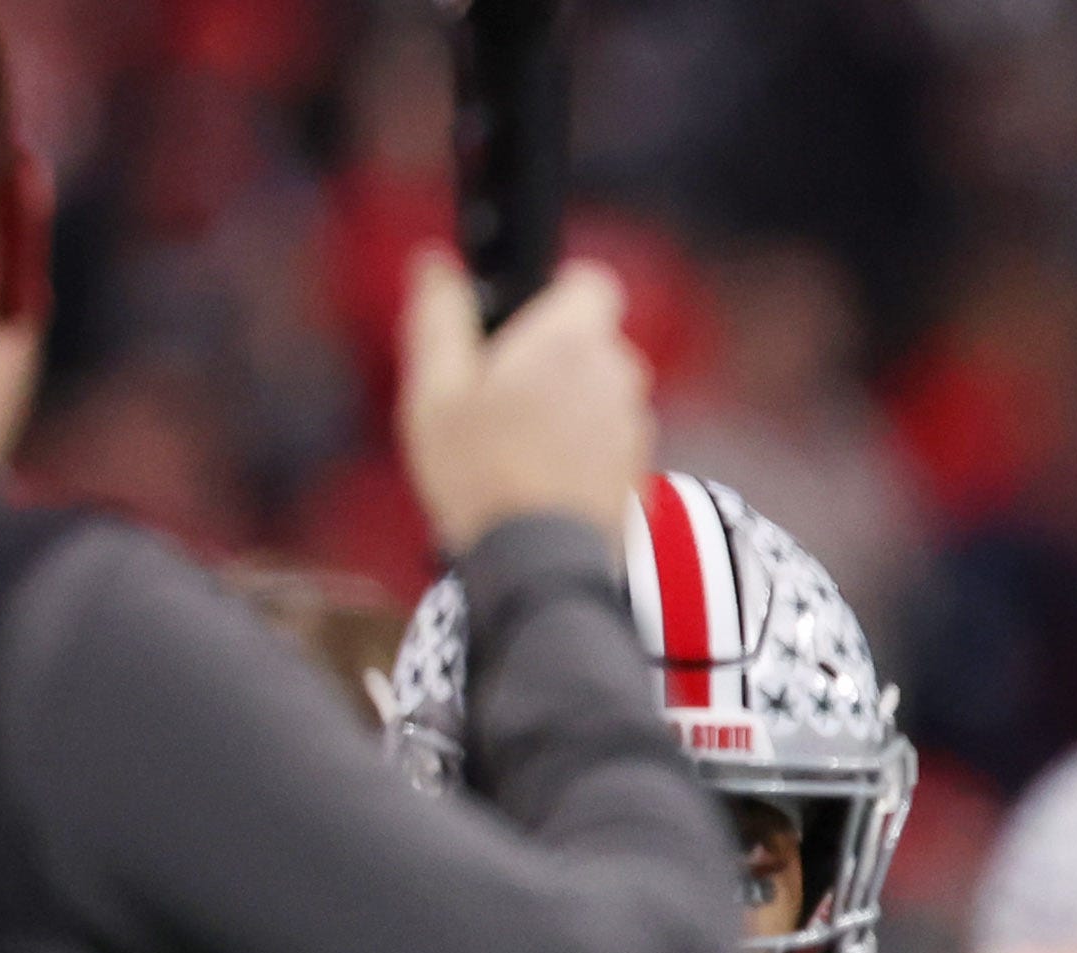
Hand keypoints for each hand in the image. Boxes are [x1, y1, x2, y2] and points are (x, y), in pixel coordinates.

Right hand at [398, 253, 653, 555]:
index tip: (523, 319)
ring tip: (515, 446)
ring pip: (602, 394)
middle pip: (593, 342)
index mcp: (573, 339)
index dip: (558, 292)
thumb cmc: (480, 473)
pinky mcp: (640, 471)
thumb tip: (435, 263)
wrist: (537, 565)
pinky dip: (582, 449)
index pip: (593, 282)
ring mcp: (637, 426)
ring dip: (568, 406)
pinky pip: (609, 440)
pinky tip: (540, 479)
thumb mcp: (435, 389)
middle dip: (554, 356)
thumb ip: (440, 316)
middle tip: (499, 394)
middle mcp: (620, 375)